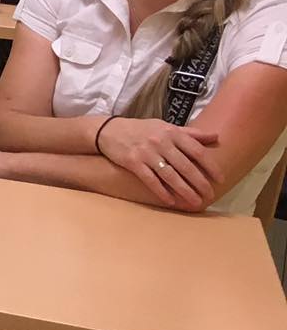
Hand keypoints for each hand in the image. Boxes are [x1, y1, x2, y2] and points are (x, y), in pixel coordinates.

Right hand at [98, 116, 221, 210]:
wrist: (109, 130)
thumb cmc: (141, 129)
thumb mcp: (165, 126)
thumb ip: (190, 133)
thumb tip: (216, 136)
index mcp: (172, 132)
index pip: (197, 151)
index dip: (210, 166)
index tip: (220, 179)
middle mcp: (161, 142)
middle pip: (185, 166)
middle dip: (200, 183)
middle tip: (210, 196)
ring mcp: (146, 152)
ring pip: (170, 175)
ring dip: (185, 191)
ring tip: (196, 202)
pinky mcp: (133, 162)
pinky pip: (150, 179)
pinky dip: (161, 191)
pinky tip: (170, 201)